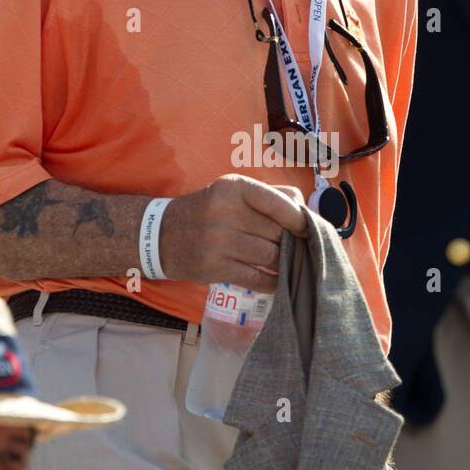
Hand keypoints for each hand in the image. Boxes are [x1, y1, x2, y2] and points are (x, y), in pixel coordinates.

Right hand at [157, 174, 308, 290]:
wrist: (162, 235)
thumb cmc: (208, 211)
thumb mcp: (232, 191)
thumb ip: (270, 195)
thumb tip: (305, 208)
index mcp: (233, 188)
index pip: (276, 202)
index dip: (298, 218)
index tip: (306, 228)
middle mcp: (225, 212)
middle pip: (276, 232)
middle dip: (290, 241)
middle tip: (297, 247)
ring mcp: (219, 242)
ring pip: (271, 256)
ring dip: (284, 262)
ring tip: (288, 262)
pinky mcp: (216, 268)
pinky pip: (258, 278)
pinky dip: (273, 282)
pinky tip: (278, 281)